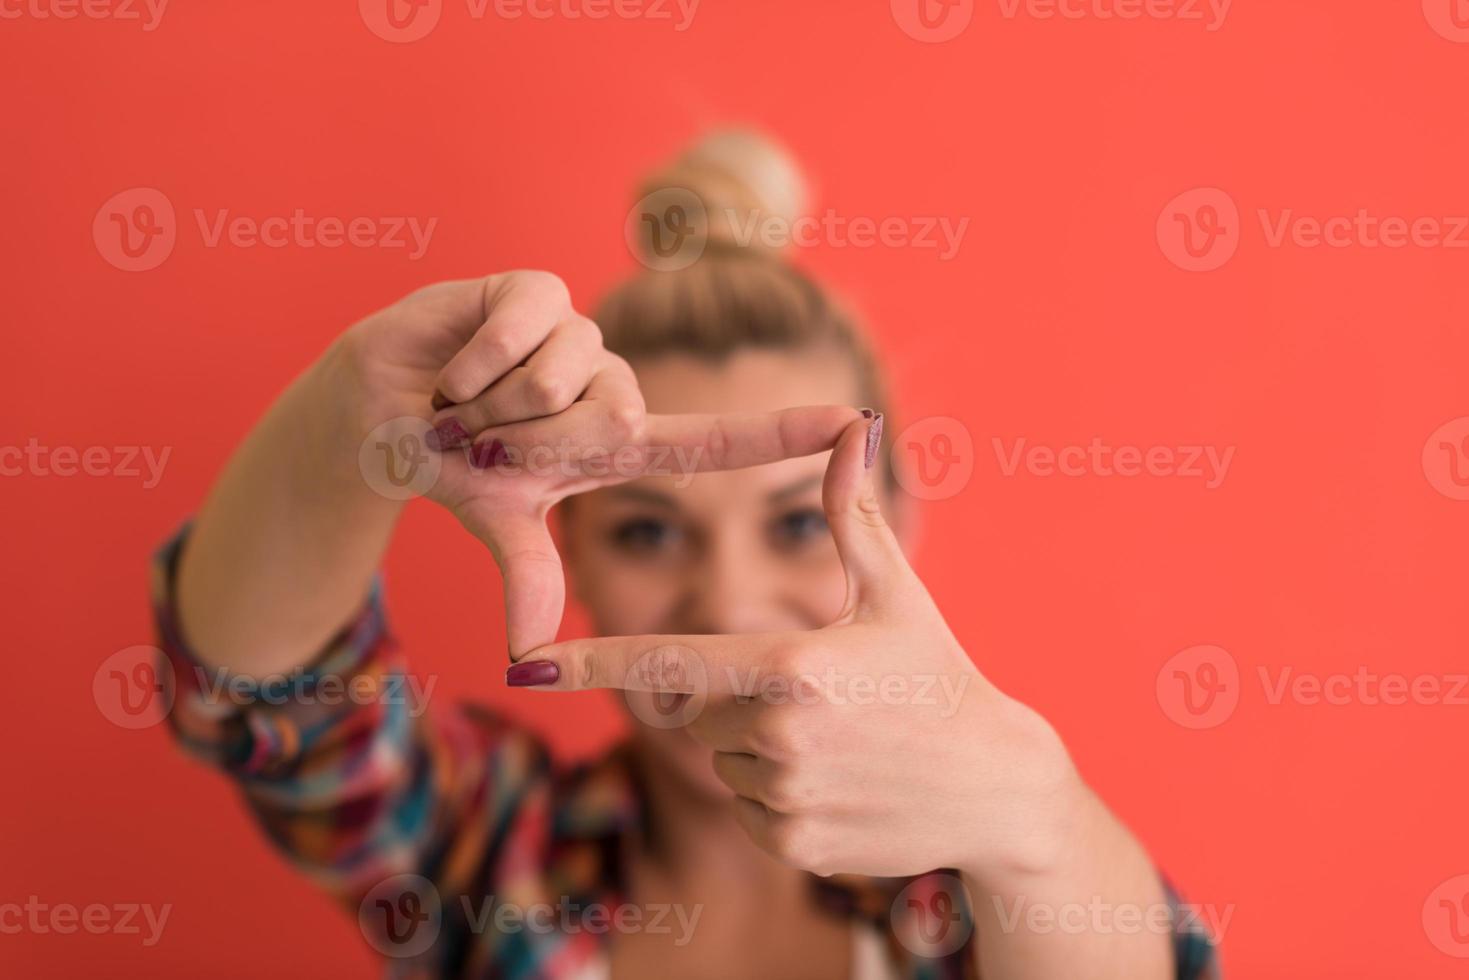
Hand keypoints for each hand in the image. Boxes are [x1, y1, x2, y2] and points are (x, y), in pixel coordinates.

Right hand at [342, 271, 860, 655]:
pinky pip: (526, 327)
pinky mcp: (534, 291)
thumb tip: (530, 653)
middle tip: (485, 441)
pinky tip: (452, 368)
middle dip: (530, 443)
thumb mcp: (501, 527)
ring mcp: (577, 334)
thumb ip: (529, 577)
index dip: (786, 435)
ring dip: (494, 406)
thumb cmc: (455, 468)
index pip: (717, 442)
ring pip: (563, 375)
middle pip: (615, 416)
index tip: (858, 424)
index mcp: (620, 443)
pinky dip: (474, 362)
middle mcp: (610, 383)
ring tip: (467, 403)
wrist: (381, 417)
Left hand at [508, 415, 1082, 882]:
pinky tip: (837, 781)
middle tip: (811, 695)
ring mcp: (784, 798)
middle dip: (732, 697)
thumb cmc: (939, 675)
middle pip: (696, 709)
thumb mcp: (897, 594)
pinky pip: (747, 808)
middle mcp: (776, 737)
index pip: (665, 662)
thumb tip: (850, 426)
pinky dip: (775, 796)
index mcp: (789, 666)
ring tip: (834, 740)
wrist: (994, 786)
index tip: (527, 662)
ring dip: (755, 748)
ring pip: (720, 760)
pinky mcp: (793, 846)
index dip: (591, 660)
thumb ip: (850, 516)